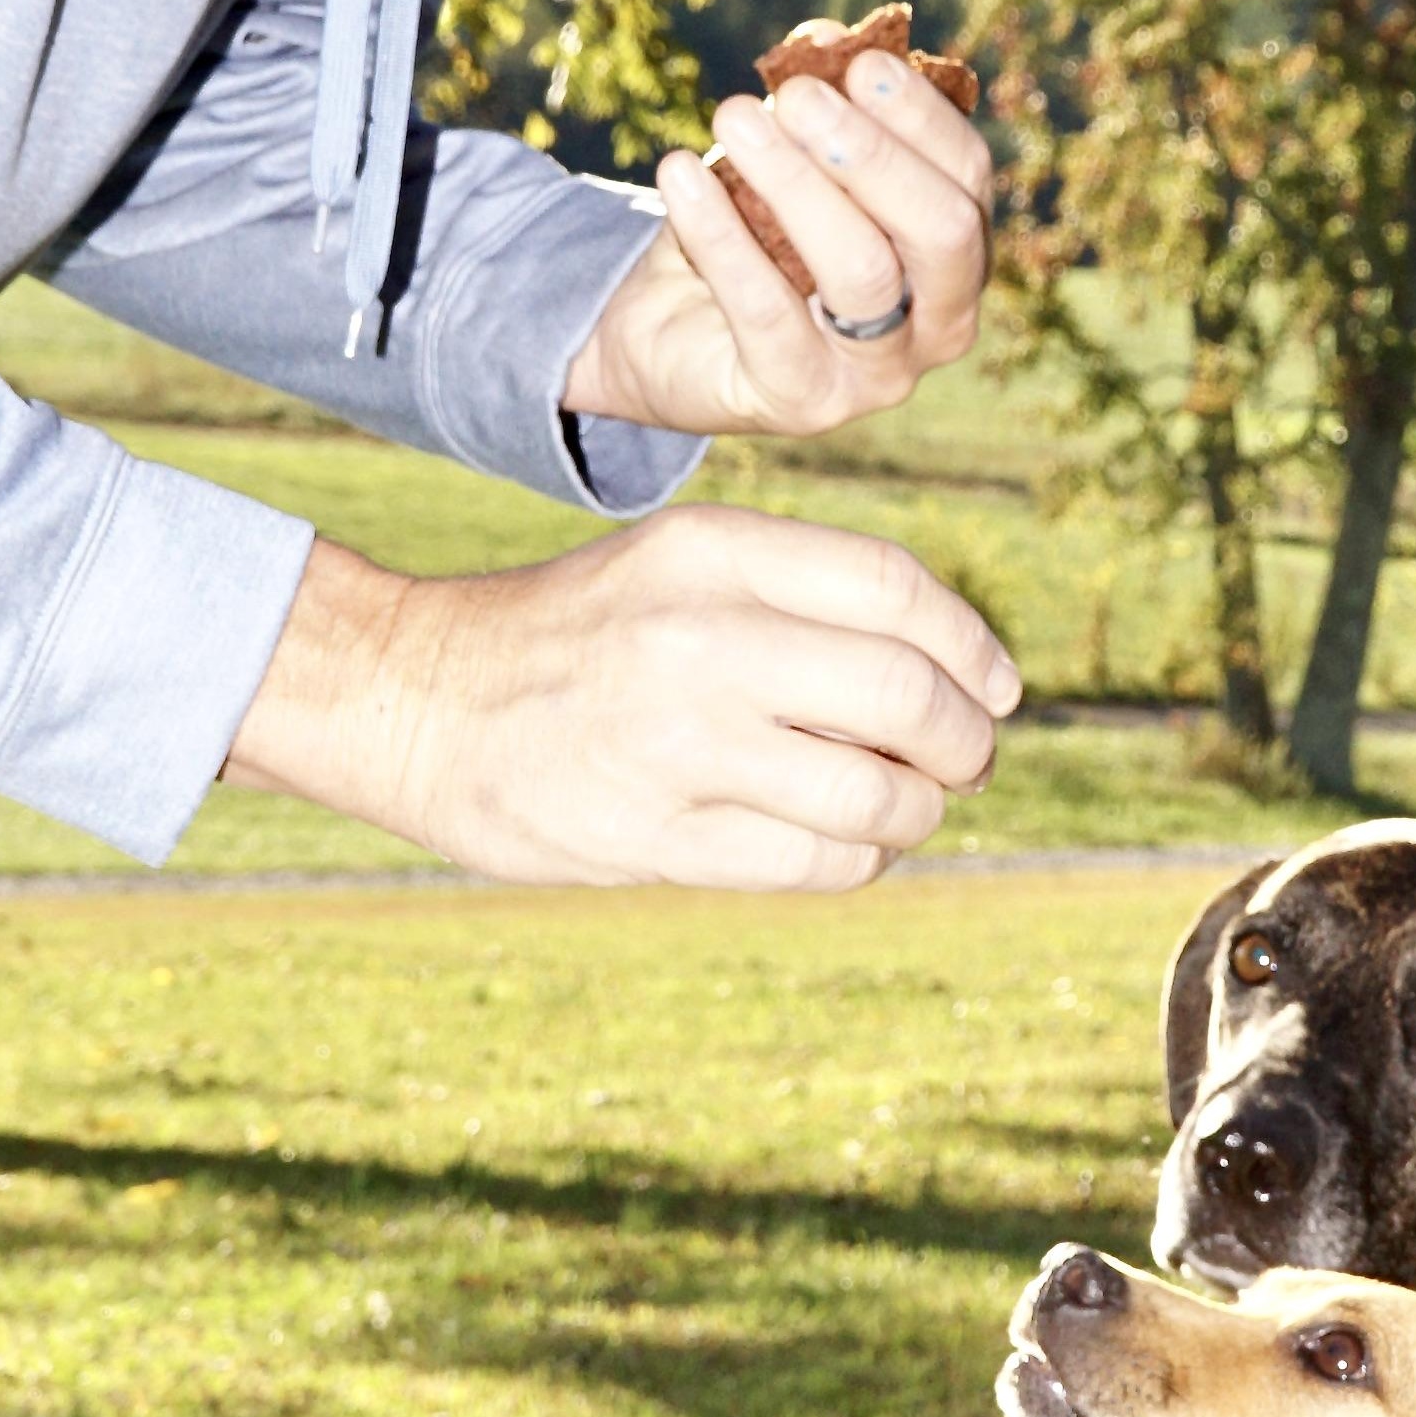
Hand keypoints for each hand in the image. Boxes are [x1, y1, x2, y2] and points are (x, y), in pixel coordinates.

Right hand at [220, 508, 1020, 892]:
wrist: (418, 702)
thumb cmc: (575, 639)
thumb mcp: (676, 568)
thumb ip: (798, 596)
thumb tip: (954, 672)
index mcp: (711, 552)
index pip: (894, 588)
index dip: (972, 646)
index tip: (997, 688)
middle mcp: (700, 639)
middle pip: (907, 694)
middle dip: (968, 743)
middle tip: (968, 763)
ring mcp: (678, 745)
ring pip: (876, 795)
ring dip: (920, 813)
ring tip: (908, 809)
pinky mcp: (657, 839)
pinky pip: (817, 864)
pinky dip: (863, 862)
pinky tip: (851, 848)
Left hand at [566, 55, 991, 439]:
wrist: (669, 331)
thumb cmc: (752, 232)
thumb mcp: (790, 158)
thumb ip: (818, 104)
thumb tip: (826, 44)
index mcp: (956, 256)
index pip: (968, 180)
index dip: (919, 116)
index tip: (858, 62)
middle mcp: (938, 325)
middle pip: (943, 234)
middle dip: (872, 154)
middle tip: (798, 97)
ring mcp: (877, 376)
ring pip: (863, 272)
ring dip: (795, 182)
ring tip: (733, 118)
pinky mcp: (804, 403)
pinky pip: (767, 311)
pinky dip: (719, 232)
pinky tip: (678, 172)